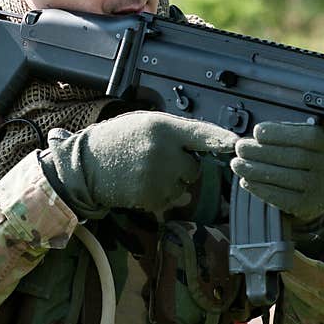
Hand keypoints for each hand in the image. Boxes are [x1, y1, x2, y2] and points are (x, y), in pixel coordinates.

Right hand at [39, 111, 238, 218]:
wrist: (85, 166)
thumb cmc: (116, 141)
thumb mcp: (144, 124)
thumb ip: (174, 132)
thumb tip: (205, 144)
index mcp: (162, 127)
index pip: (200, 133)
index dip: (221, 139)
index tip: (238, 144)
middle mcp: (162, 151)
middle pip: (194, 167)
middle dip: (182, 165)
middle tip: (153, 159)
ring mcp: (157, 176)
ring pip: (182, 185)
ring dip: (170, 182)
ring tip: (142, 171)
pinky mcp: (151, 197)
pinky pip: (169, 199)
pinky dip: (158, 195)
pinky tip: (138, 184)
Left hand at [230, 121, 323, 222]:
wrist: (317, 190)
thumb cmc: (302, 158)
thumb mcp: (300, 141)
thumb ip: (281, 135)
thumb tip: (251, 136)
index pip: (307, 136)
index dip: (280, 133)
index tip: (257, 132)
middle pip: (294, 157)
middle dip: (262, 151)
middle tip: (240, 148)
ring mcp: (321, 187)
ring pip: (286, 177)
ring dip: (256, 170)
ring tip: (237, 164)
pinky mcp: (308, 205)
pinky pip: (281, 197)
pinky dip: (260, 188)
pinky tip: (247, 180)